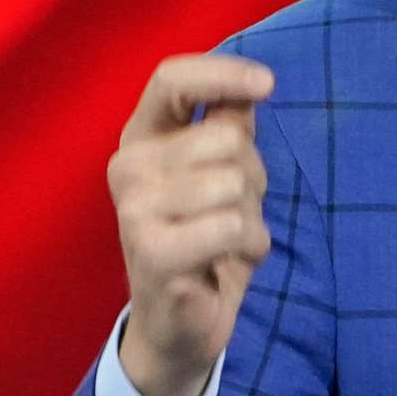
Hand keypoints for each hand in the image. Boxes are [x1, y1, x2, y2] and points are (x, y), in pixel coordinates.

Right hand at [107, 54, 275, 395]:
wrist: (180, 322)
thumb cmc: (207, 238)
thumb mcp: (222, 172)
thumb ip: (229, 124)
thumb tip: (251, 84)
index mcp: (142, 138)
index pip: (170, 79)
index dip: (222, 74)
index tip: (268, 84)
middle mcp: (128, 167)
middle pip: (227, 138)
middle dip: (253, 175)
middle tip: (234, 211)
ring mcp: (135, 210)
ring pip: (235, 183)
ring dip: (252, 216)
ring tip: (228, 239)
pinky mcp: (152, 253)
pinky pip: (231, 227)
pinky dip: (250, 246)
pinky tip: (227, 264)